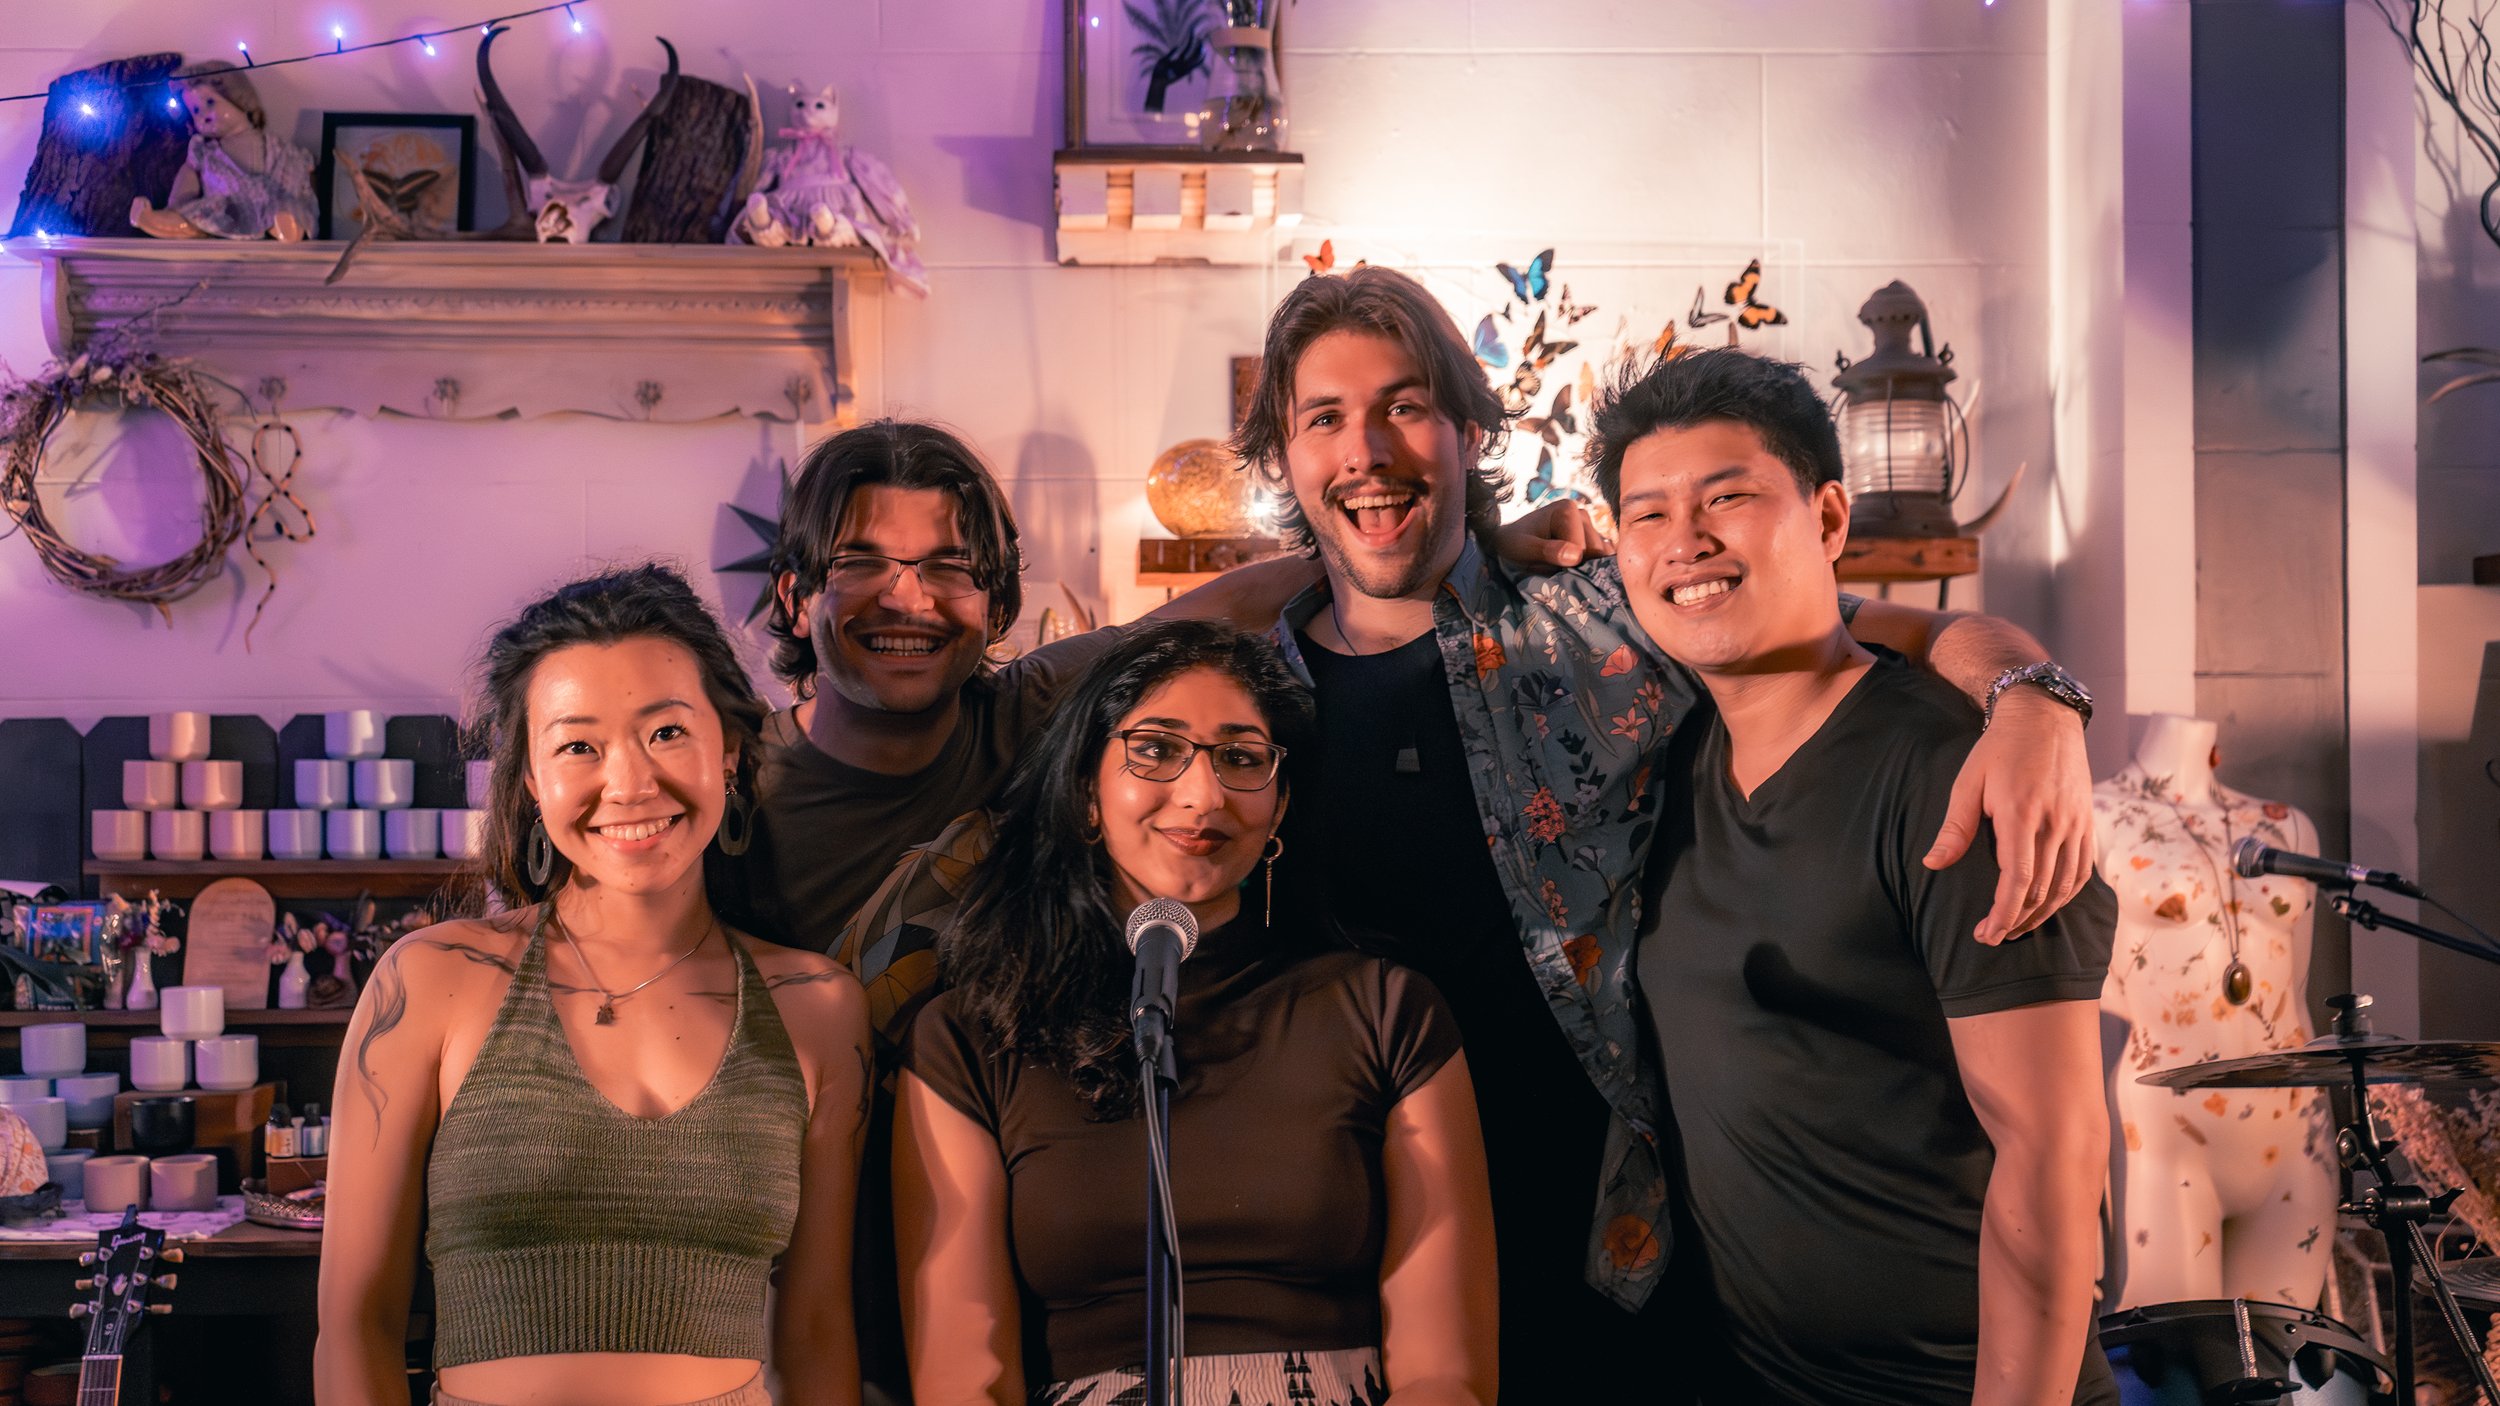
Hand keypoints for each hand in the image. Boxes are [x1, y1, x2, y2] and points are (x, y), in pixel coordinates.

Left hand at [1491, 501, 1613, 572]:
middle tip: (1552, 567)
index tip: (1546, 563)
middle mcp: (1583, 515)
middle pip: (1595, 552)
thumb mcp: (1524, 549)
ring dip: (1582, 569)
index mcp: (1567, 509)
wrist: (1511, 544)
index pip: (1581, 548)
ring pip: (1600, 558)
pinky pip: (1601, 561)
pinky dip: (1588, 569)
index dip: (1567, 564)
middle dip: (1576, 567)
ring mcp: (1590, 528)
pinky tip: (1571, 567)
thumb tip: (1576, 556)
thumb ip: (1547, 551)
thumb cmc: (1515, 544)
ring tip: (1559, 565)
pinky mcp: (1594, 541)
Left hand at [1924, 691, 2094, 943]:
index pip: (2017, 880)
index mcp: (2021, 814)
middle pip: (2042, 889)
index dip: (2003, 914)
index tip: (1986, 934)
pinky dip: (2066, 894)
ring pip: (2065, 886)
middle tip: (1993, 936)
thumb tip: (1933, 865)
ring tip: (2017, 928)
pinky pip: (2082, 870)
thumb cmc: (1998, 749)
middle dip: (2016, 920)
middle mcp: (2054, 823)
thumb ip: (1955, 827)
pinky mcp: (2087, 822)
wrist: (2044, 717)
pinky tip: (2048, 905)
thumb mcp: (1968, 782)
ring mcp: (2076, 824)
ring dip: (2042, 914)